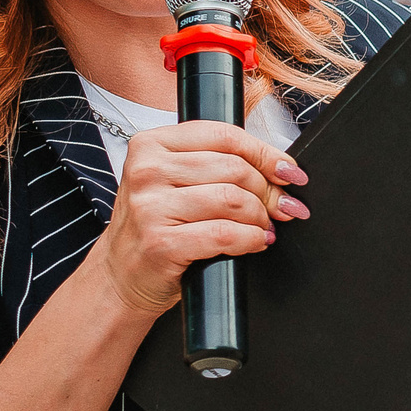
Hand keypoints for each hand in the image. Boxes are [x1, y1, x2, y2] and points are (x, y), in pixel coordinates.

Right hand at [91, 122, 309, 316]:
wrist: (120, 274)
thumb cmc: (156, 225)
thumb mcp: (176, 181)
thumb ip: (217, 165)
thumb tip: (284, 171)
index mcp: (151, 144)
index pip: (225, 136)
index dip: (266, 154)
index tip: (290, 172)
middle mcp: (146, 171)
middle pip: (234, 168)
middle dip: (268, 191)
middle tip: (281, 208)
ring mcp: (149, 207)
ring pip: (233, 200)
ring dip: (260, 218)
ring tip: (263, 228)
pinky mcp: (160, 243)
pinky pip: (225, 234)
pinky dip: (251, 239)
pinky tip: (255, 242)